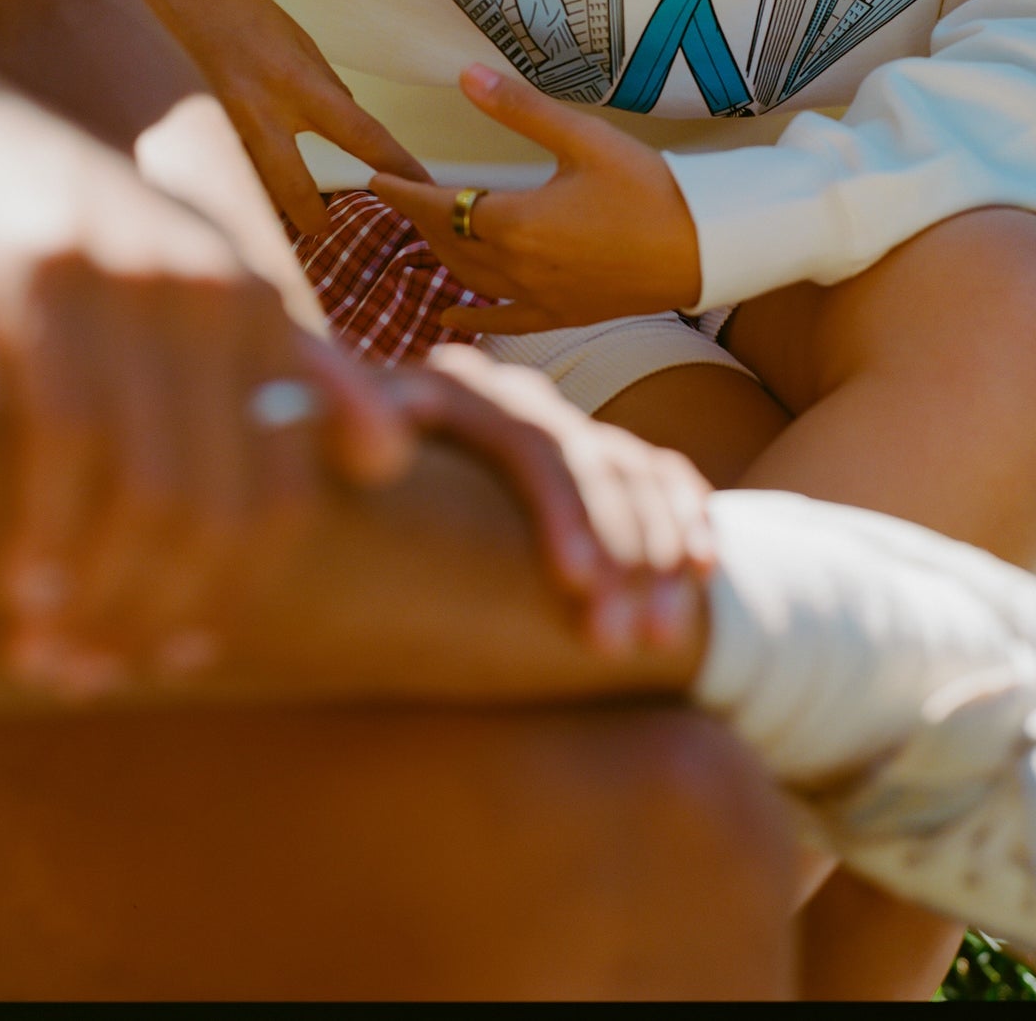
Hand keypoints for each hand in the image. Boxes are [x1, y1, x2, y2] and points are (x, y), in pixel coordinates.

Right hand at [0, 65, 414, 698]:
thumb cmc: (74, 231)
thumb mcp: (191, 290)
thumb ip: (294, 374)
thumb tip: (394, 457)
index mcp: (257, 310)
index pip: (283, 492)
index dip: (237, 594)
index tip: (182, 657)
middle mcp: (213, 294)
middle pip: (218, 507)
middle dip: (161, 612)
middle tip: (99, 673)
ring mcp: (132, 282)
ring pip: (147, 490)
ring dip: (100, 596)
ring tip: (52, 654)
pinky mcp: (42, 274)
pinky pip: (66, 440)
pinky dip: (48, 533)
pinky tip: (20, 591)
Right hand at [114, 0, 431, 233]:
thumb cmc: (243, 10)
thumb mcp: (300, 41)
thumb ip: (326, 87)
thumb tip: (352, 117)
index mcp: (298, 84)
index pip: (361, 134)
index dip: (396, 166)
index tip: (421, 189)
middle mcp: (261, 112)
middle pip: (293, 187)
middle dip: (312, 218)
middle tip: (324, 233)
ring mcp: (223, 127)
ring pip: (251, 187)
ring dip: (268, 207)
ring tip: (280, 226)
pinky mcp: (194, 132)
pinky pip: (222, 171)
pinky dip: (234, 185)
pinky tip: (235, 199)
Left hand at [335, 343, 715, 651]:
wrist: (368, 455)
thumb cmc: (340, 471)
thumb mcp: (331, 442)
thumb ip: (339, 429)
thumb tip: (373, 447)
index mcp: (458, 391)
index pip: (531, 443)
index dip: (562, 510)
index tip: (574, 583)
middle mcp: (520, 399)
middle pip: (593, 466)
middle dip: (618, 554)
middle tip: (615, 643)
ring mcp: (568, 425)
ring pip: (639, 477)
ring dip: (660, 556)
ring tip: (664, 638)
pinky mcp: (605, 455)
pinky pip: (667, 477)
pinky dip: (690, 522)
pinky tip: (704, 573)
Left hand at [370, 64, 703, 333]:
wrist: (704, 247)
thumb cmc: (650, 188)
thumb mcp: (584, 138)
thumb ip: (520, 110)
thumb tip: (467, 75)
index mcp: (516, 221)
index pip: (441, 207)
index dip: (405, 194)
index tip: (376, 180)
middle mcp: (518, 266)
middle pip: (450, 244)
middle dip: (420, 221)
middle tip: (400, 200)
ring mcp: (541, 296)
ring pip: (470, 279)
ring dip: (441, 257)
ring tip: (424, 237)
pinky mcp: (565, 314)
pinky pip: (505, 319)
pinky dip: (472, 315)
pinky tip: (452, 314)